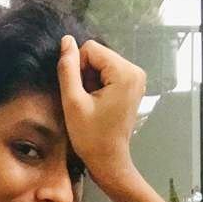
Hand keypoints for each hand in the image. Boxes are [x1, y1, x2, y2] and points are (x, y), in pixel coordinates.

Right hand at [56, 36, 145, 181]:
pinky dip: (99, 86)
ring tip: (92, 104)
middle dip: (86, 75)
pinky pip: (109, 73)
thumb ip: (67, 69)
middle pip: (98, 55)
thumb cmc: (90, 137)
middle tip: (85, 102)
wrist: (109, 160)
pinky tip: (98, 104)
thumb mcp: (73, 102)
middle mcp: (136, 71)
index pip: (90, 49)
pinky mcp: (133, 85)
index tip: (79, 94)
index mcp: (125, 72)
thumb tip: (66, 41)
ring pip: (101, 64)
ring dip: (91, 81)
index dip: (77, 69)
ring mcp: (136, 78)